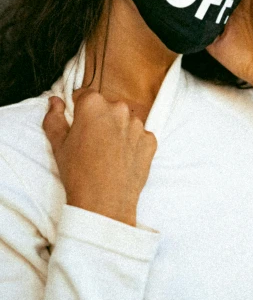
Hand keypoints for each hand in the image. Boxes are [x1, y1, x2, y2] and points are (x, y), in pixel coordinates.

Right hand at [43, 90, 156, 226]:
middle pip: (107, 107)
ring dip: (118, 131)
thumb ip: (54, 117)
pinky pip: (140, 136)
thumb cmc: (78, 173)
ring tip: (107, 154)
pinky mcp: (150, 140)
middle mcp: (119, 109)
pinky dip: (132, 145)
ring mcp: (138, 124)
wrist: (104, 203)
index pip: (85, 96)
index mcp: (94, 105)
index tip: (78, 124)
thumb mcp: (58, 144)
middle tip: (92, 143)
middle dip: (100, 119)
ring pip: (125, 121)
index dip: (79, 110)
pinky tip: (121, 160)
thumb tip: (55, 102)